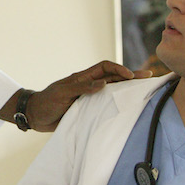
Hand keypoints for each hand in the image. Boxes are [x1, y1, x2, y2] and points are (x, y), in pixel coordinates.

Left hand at [27, 61, 152, 132]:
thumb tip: (104, 83)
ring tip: (144, 91)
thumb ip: (81, 88)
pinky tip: (128, 108)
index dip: (119, 69)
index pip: (105, 67)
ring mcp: (90, 98)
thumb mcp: (62, 93)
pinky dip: (117, 105)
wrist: (35, 116)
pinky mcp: (88, 110)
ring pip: (113, 91)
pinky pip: (106, 105)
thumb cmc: (46, 102)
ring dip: (127, 90)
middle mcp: (89, 86)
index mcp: (83, 78)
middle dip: (131, 77)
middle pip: (114, 78)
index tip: (131, 76)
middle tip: (149, 77)